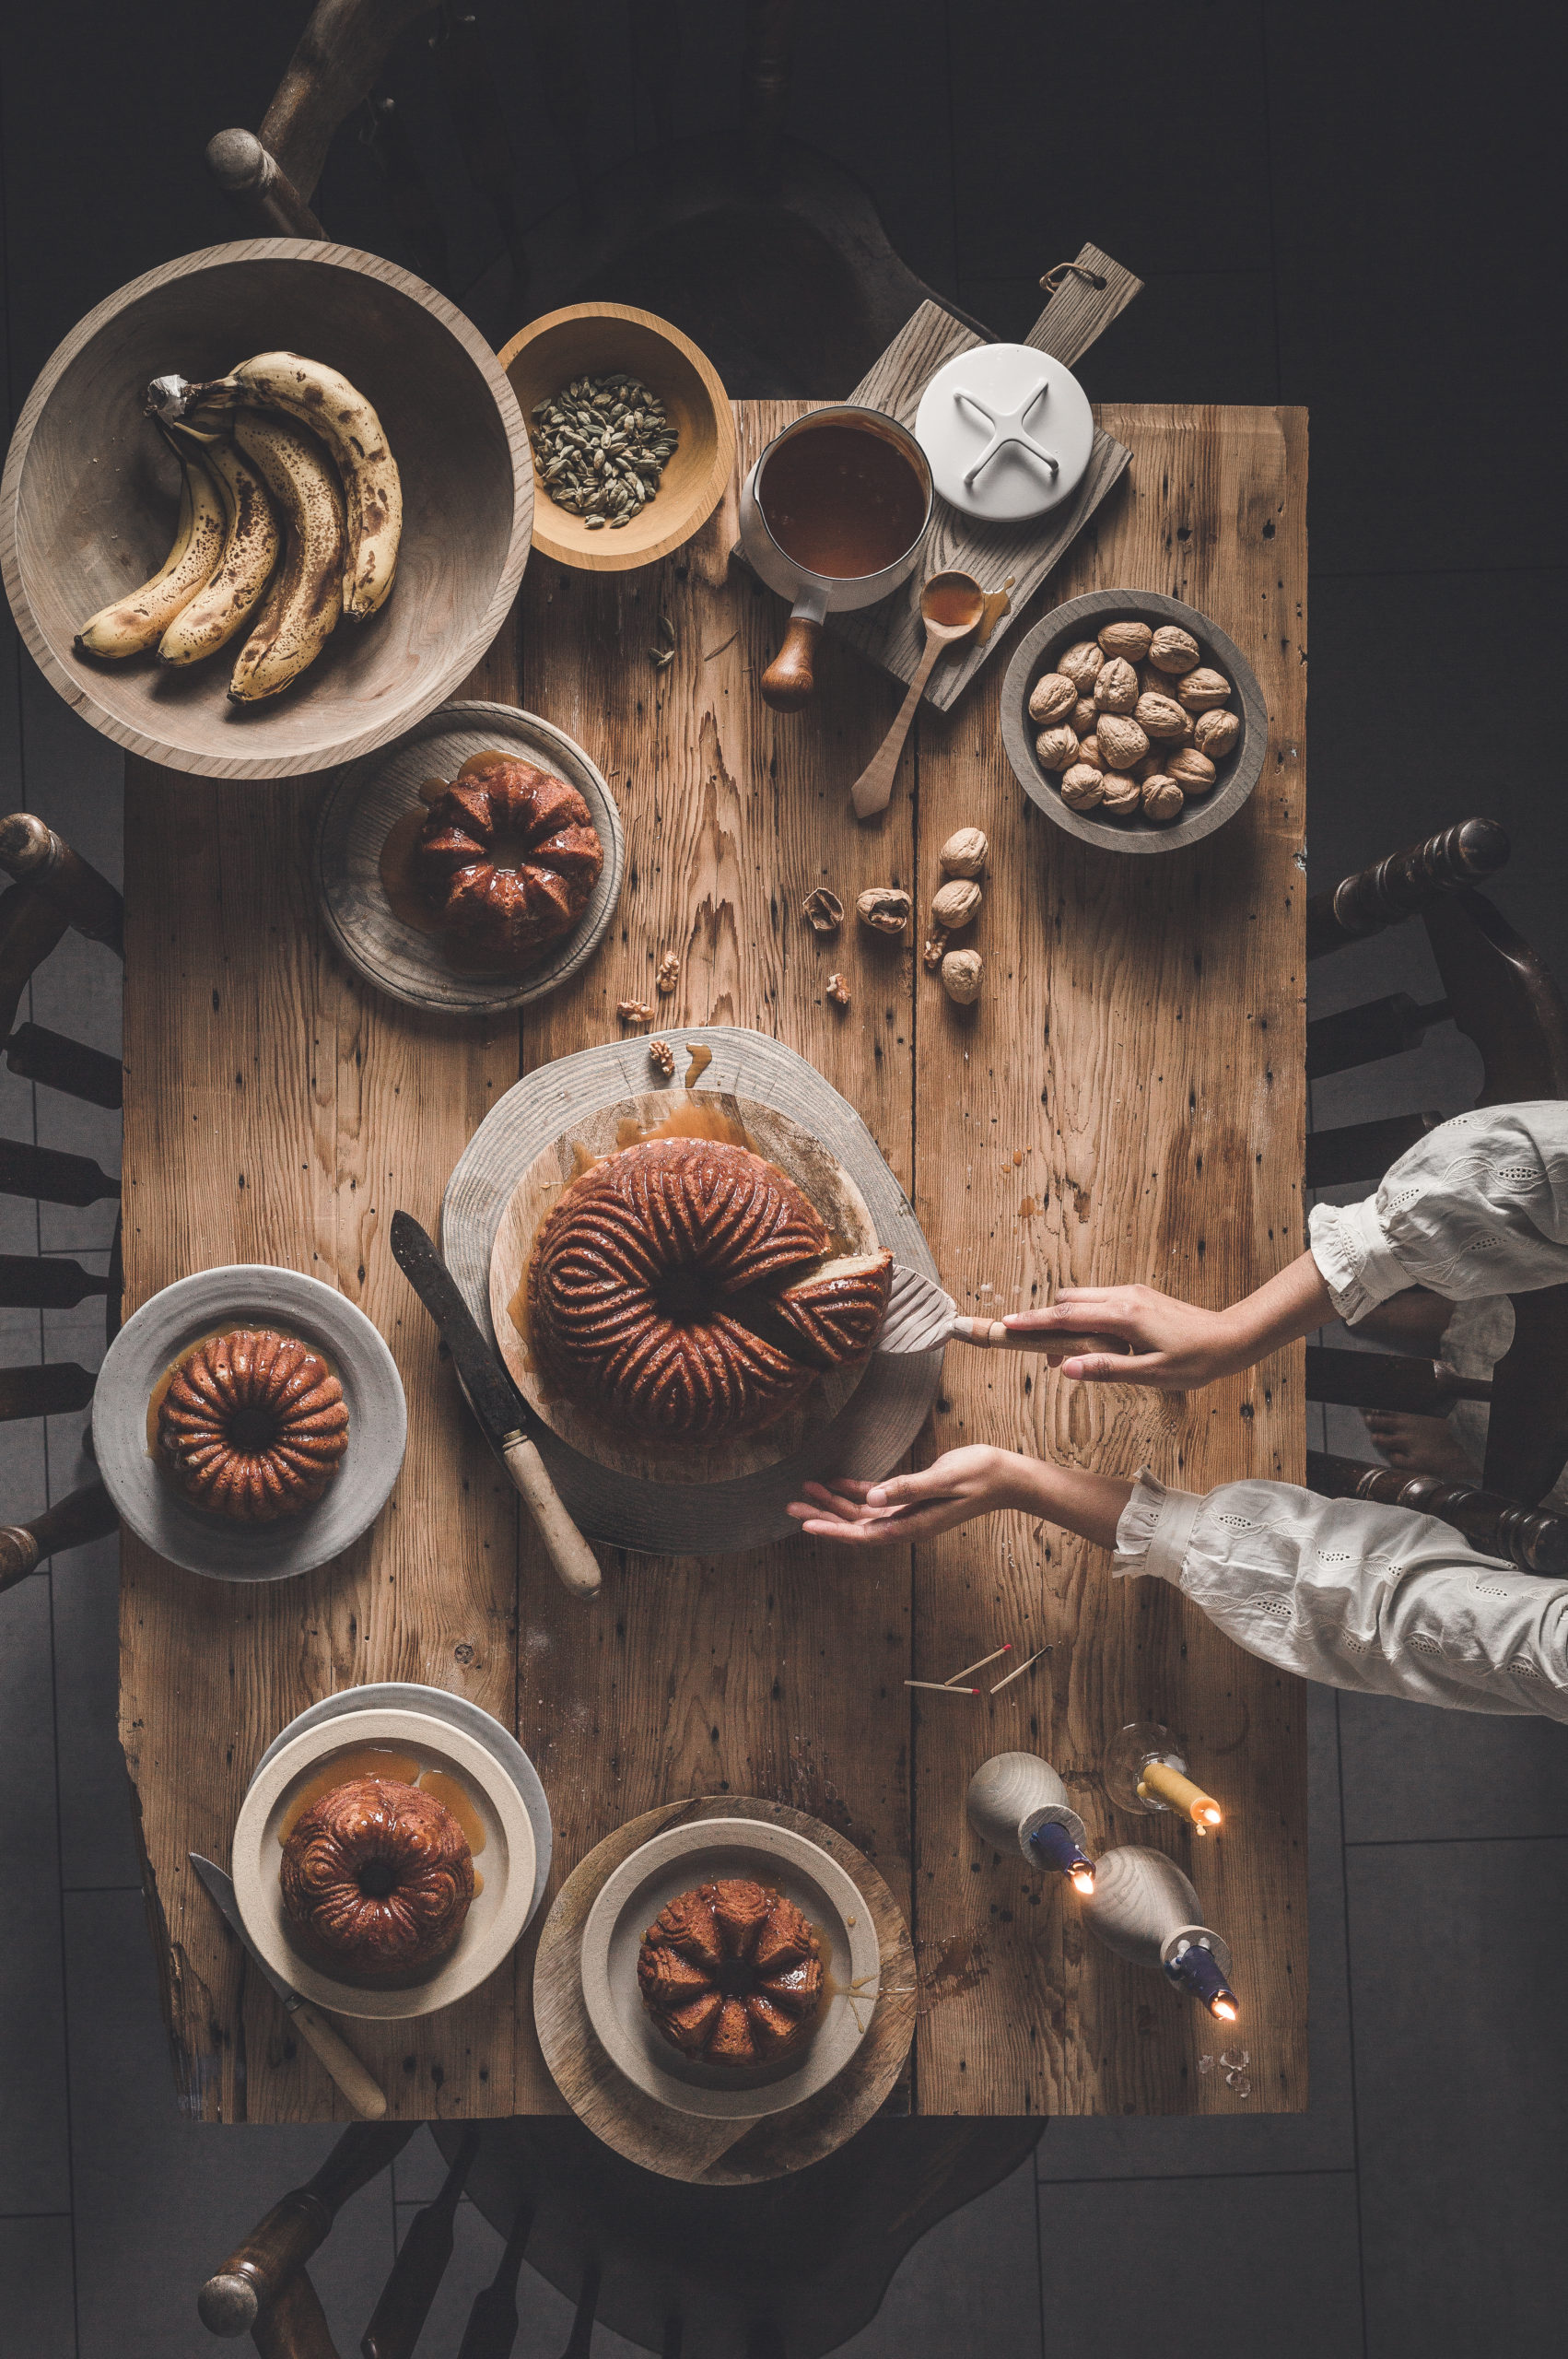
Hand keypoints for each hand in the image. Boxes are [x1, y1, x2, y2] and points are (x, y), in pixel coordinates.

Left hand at [787, 1445, 1028, 1544]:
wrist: (1007, 1476)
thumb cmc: (979, 1475)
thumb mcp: (942, 1479)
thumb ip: (907, 1488)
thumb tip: (871, 1499)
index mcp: (912, 1525)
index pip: (864, 1534)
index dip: (833, 1531)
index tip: (806, 1528)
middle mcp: (907, 1523)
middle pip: (856, 1527)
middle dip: (824, 1517)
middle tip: (792, 1507)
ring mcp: (909, 1513)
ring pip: (863, 1514)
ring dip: (835, 1504)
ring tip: (807, 1491)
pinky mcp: (914, 1499)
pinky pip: (878, 1501)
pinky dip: (857, 1492)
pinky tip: (839, 1482)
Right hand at [1003, 1287, 1239, 1388]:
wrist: (1229, 1338)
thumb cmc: (1194, 1360)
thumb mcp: (1150, 1375)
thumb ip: (1105, 1369)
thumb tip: (1066, 1368)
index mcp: (1122, 1316)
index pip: (1066, 1317)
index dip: (1034, 1322)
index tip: (1008, 1325)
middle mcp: (1123, 1297)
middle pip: (1068, 1301)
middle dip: (1046, 1322)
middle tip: (1037, 1352)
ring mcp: (1131, 1293)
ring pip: (1082, 1299)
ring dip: (1067, 1320)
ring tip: (1067, 1355)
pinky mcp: (1138, 1296)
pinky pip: (1099, 1301)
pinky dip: (1085, 1317)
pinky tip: (1095, 1343)